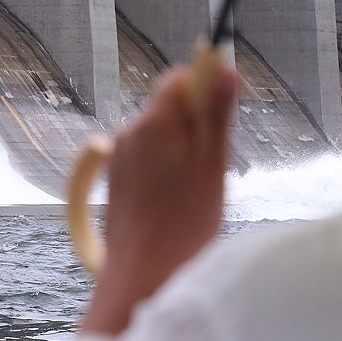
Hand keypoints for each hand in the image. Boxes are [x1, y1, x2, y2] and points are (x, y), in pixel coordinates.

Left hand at [81, 62, 239, 335]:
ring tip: (195, 189)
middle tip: (212, 164)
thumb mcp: (212, 163)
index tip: (224, 113)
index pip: (178, 79)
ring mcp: (119, 156)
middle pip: (170, 109)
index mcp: (153, 122)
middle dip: (195, 126)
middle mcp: (130, 132)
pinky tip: (176, 201)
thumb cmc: (184, 221)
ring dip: (182, 150)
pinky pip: (147, 159)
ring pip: (160, 136)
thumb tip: (224, 70)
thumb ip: (216, 114)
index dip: (204, 88)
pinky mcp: (116, 178)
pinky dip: (166, 170)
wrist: (143, 270)